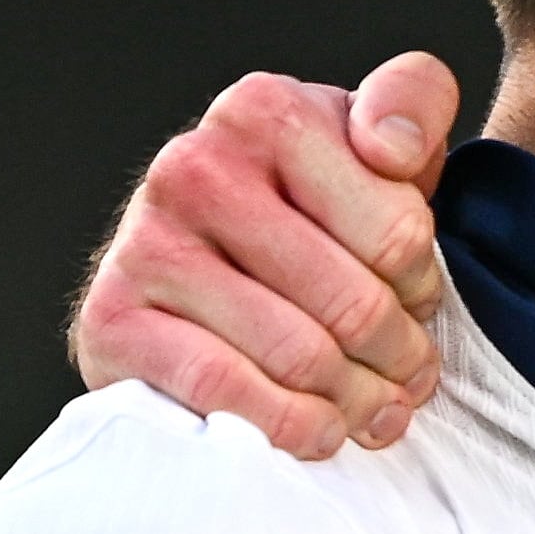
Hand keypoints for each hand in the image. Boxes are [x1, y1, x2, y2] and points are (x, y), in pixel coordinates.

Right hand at [71, 54, 465, 458]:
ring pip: (299, 356)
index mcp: (265, 110)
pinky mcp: (111, 320)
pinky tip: (319, 431)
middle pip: (354, 304)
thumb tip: (391, 147)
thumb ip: (412, 102)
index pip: (400, 234)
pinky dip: (285, 425)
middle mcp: (193, 165)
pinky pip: (224, 389)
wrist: (199, 255)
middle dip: (398, 357)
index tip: (418, 299)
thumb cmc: (314, 201)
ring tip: (375, 409)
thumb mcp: (378, 135)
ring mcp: (145, 244)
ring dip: (355, 401)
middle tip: (409, 378)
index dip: (424, 284)